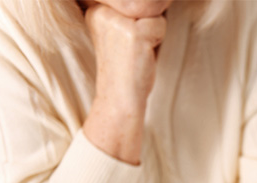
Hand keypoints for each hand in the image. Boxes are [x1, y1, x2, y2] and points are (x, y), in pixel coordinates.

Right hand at [82, 3, 167, 163]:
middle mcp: (101, 10)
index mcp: (96, 8)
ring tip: (139, 50)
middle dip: (149, 24)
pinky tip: (143, 55)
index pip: (134, 2)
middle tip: (136, 48)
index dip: (142, 20)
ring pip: (155, 10)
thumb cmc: (128, 67)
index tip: (130, 41)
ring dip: (155, 32)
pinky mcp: (132, 31)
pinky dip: (158, 41)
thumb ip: (134, 11)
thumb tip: (160, 0)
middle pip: (145, 3)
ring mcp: (115, 19)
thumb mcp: (125, 31)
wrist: (120, 98)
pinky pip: (160, 24)